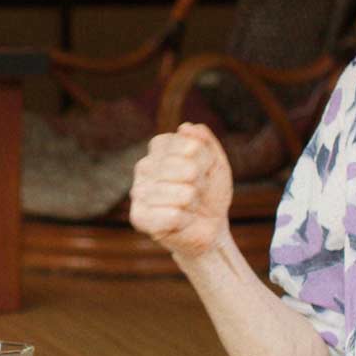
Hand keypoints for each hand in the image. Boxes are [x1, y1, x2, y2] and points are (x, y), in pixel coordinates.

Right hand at [130, 123, 234, 258]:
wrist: (210, 227)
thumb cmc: (210, 193)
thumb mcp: (217, 164)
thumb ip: (205, 141)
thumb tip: (186, 128)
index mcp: (160, 148)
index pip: (190, 145)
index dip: (205, 161)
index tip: (203, 171)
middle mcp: (144, 166)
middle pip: (189, 169)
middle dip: (201, 184)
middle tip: (196, 192)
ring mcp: (139, 191)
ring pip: (184, 194)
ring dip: (193, 204)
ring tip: (188, 207)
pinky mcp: (139, 217)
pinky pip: (173, 215)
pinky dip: (185, 221)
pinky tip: (179, 221)